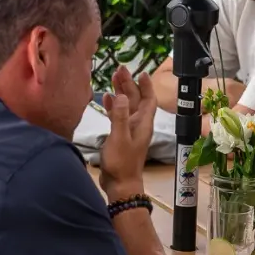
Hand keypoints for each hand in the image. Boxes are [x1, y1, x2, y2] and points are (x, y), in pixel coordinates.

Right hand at [98, 67, 156, 199]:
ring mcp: (129, 131)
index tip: (141, 72)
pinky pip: (118, 116)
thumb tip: (122, 95)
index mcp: (142, 123)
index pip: (148, 100)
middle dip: (129, 84)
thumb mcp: (120, 137)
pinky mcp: (120, 137)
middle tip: (120, 70)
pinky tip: (106, 99)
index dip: (146, 86)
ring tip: (112, 78)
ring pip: (126, 106)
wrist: (120, 184)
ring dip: (121, 93)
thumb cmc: (122, 162)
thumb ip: (120, 116)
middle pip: (136, 100)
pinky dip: (113, 106)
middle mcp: (138, 125)